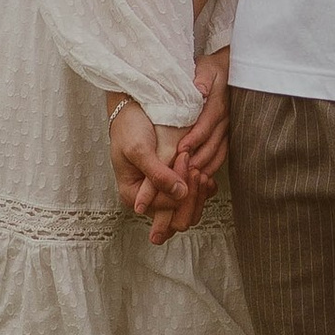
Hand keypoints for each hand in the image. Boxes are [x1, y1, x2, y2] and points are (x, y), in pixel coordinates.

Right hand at [107, 95, 205, 243]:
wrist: (134, 112)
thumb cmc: (130, 128)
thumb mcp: (139, 150)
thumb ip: (158, 174)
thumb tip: (180, 194)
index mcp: (134, 197)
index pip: (165, 209)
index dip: (178, 189)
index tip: (183, 160)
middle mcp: (149, 201)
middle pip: (178, 221)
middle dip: (192, 197)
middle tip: (195, 169)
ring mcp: (163, 195)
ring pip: (189, 213)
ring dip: (198, 194)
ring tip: (199, 169)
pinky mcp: (174, 186)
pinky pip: (195, 199)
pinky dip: (203, 190)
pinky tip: (204, 175)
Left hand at [171, 52, 230, 193]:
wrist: (230, 69)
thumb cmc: (212, 69)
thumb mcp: (206, 68)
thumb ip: (202, 79)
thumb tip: (200, 89)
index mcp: (217, 104)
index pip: (205, 126)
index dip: (193, 139)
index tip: (180, 150)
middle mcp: (225, 119)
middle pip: (212, 144)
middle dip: (196, 159)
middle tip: (181, 171)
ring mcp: (228, 128)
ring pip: (218, 152)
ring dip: (204, 166)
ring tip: (190, 177)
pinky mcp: (228, 133)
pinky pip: (223, 153)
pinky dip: (212, 165)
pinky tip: (201, 175)